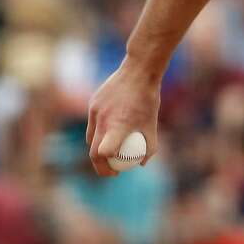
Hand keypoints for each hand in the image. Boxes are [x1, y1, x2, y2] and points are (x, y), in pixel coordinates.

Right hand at [86, 60, 160, 176]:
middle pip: (93, 150)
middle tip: (111, 170)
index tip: (115, 173)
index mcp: (116, 126)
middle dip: (99, 164)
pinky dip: (100, 130)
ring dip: (97, 147)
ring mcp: (94, 110)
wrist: (139, 70)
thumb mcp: (152, 123)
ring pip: (91, 136)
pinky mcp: (93, 103)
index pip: (101, 153)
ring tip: (111, 151)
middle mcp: (102, 119)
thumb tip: (142, 163)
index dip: (105, 167)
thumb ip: (149, 145)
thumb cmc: (148, 98)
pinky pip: (93, 122)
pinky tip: (111, 130)